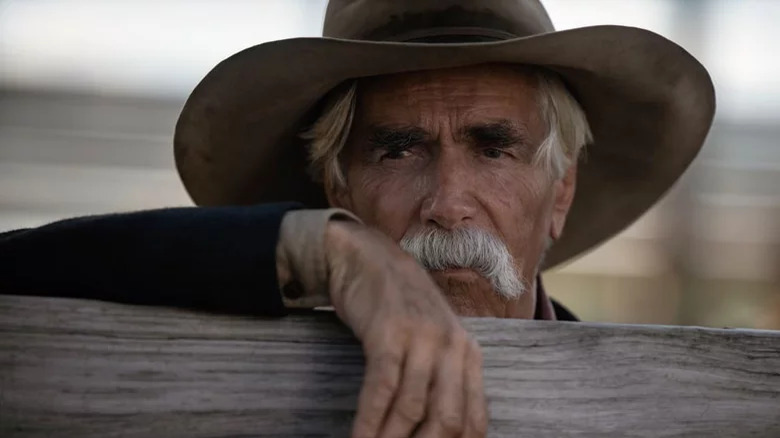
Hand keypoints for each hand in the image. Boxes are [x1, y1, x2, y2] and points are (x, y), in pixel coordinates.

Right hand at [325, 220, 487, 437]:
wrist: (370, 258)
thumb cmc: (399, 307)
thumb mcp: (432, 340)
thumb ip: (442, 379)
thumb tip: (435, 430)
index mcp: (467, 354)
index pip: (474, 421)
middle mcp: (452, 347)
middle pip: (447, 422)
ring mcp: (421, 338)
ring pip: (412, 410)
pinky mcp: (389, 332)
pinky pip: (382, 388)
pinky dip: (369, 421)